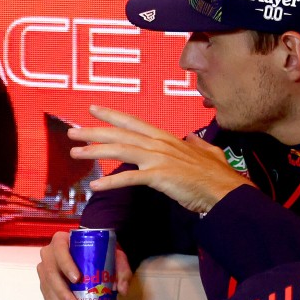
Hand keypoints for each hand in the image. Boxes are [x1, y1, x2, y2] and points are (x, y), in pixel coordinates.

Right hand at [36, 230, 132, 299]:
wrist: (91, 254)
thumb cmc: (99, 252)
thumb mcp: (114, 255)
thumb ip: (122, 269)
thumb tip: (121, 289)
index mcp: (62, 241)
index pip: (59, 249)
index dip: (66, 264)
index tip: (77, 279)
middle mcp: (49, 254)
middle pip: (50, 274)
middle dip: (61, 293)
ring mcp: (45, 270)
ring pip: (47, 289)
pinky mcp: (46, 284)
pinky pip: (48, 298)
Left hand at [69, 105, 250, 214]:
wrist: (227, 191)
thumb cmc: (217, 176)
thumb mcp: (208, 153)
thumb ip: (197, 145)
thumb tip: (192, 139)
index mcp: (167, 138)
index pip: (133, 122)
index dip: (112, 115)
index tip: (93, 109)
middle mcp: (160, 144)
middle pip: (120, 134)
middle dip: (93, 132)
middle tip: (72, 133)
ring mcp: (159, 159)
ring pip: (120, 150)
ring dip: (95, 151)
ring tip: (75, 153)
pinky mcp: (160, 176)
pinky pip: (130, 178)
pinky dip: (111, 182)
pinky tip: (95, 186)